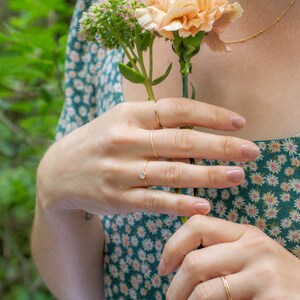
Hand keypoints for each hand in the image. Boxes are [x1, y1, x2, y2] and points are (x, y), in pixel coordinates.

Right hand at [37, 98, 259, 215]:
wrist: (59, 171)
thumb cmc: (100, 141)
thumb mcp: (121, 121)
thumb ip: (156, 123)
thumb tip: (199, 129)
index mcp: (128, 115)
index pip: (176, 110)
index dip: (210, 115)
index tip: (239, 123)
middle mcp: (123, 140)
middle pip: (180, 141)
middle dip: (220, 147)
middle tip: (251, 151)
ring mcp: (119, 171)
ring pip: (172, 172)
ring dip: (209, 176)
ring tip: (238, 176)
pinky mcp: (117, 198)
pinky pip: (155, 201)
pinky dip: (181, 204)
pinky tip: (204, 205)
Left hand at [159, 215, 299, 299]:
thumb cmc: (275, 281)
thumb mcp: (250, 257)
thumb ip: (220, 253)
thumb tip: (177, 261)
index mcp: (245, 233)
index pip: (197, 225)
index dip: (173, 245)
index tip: (164, 267)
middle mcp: (254, 247)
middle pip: (194, 261)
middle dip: (174, 286)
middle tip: (170, 299)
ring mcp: (265, 273)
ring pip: (204, 290)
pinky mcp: (273, 298)